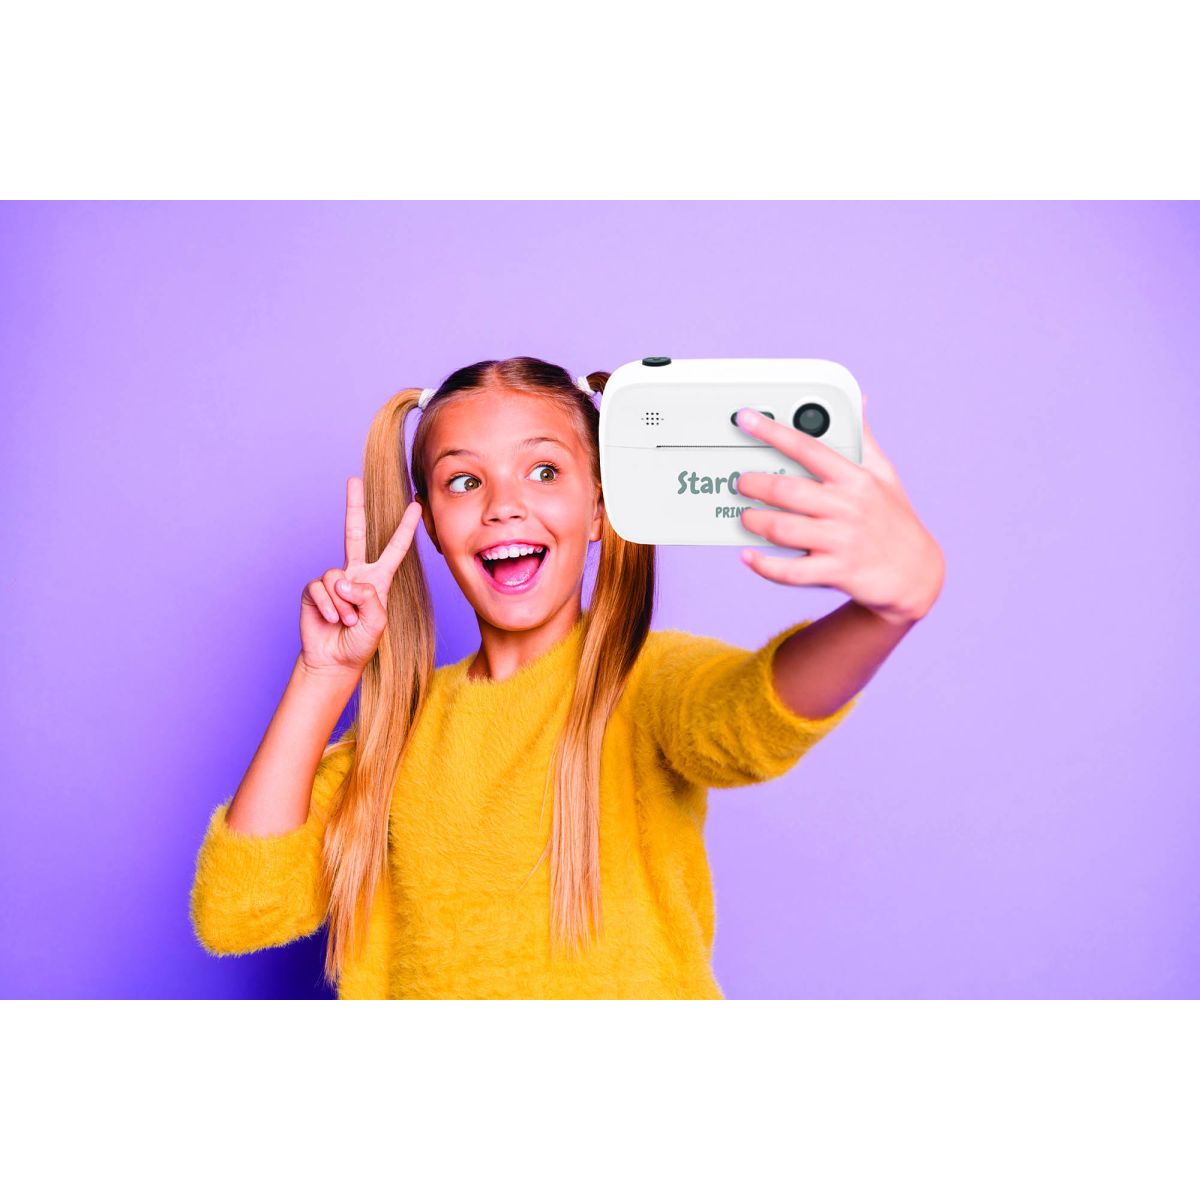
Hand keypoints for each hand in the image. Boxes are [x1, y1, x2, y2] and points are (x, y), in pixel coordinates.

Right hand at [299, 477, 422, 674]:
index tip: (416, 505)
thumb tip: (345, 580)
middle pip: (354, 532)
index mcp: (378, 579)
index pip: (394, 549)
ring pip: (337, 577)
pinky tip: (332, 620)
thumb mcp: (377, 622)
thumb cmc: (360, 643)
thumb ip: (369, 598)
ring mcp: (334, 581)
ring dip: (344, 604)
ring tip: (347, 621)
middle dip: (354, 505)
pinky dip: (329, 607)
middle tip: (353, 480)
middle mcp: (355, 574)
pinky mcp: (314, 590)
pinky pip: (321, 588)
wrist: (334, 660)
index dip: (405, 528)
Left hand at [734, 392, 944, 624]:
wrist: (916, 574)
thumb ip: (864, 439)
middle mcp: (848, 507)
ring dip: (755, 521)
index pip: (808, 447)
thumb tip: (858, 399)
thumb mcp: (885, 475)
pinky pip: (791, 571)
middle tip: (740, 482)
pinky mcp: (836, 572)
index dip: (773, 432)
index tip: (746, 419)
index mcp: (856, 478)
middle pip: (788, 490)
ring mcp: (842, 541)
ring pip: (783, 529)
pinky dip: (764, 565)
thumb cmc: (894, 519)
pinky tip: (749, 556)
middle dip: (755, 484)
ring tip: (744, 516)